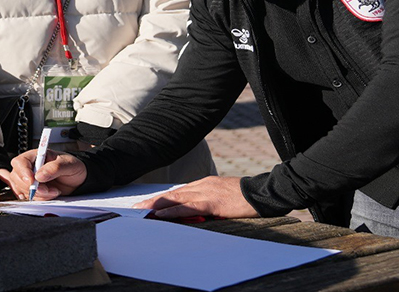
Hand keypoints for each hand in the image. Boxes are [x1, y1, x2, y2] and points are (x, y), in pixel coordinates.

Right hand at [10, 148, 87, 200]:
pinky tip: (49, 195)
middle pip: (16, 177)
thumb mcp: (69, 165)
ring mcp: (29, 179)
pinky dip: (38, 199)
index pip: (20, 162)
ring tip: (53, 191)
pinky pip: (27, 197)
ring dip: (38, 194)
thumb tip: (39, 175)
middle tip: (48, 189)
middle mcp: (30, 167)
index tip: (32, 181)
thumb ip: (55, 168)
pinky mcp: (31, 191)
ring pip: (21, 189)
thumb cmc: (73, 168)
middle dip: (32, 187)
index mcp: (37, 156)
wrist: (78, 180)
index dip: (23, 172)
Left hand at [132, 176, 258, 218]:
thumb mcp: (224, 196)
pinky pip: (187, 207)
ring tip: (141, 212)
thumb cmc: (245, 197)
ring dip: (157, 206)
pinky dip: (172, 211)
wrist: (262, 192)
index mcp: (205, 183)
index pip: (179, 191)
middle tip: (136, 208)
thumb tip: (197, 210)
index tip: (149, 204)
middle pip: (173, 193)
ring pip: (176, 199)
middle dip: (153, 201)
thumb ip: (209, 201)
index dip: (163, 198)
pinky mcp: (211, 202)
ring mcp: (206, 192)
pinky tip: (161, 215)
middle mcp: (202, 185)